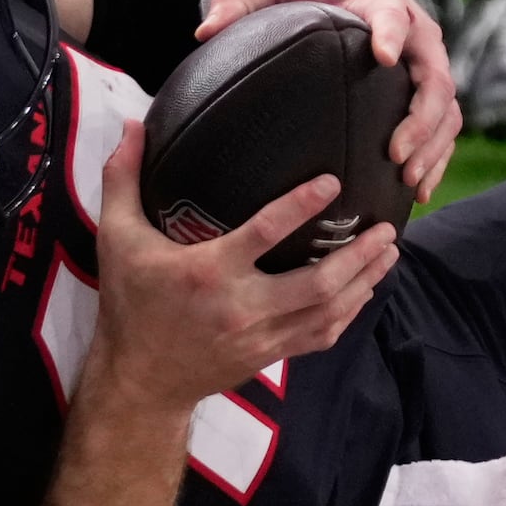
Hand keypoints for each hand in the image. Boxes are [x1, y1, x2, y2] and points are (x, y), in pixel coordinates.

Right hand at [84, 118, 399, 416]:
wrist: (138, 381)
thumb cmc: (129, 304)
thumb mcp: (116, 238)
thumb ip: (122, 179)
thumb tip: (132, 124)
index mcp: (208, 272)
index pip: (264, 233)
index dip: (301, 206)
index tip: (333, 182)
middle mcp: (241, 306)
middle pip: (317, 283)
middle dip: (359, 256)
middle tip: (386, 228)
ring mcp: (259, 337)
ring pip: (328, 312)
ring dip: (364, 282)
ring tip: (388, 252)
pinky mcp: (267, 357)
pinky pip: (320, 336)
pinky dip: (348, 313)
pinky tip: (364, 292)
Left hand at [199, 0, 460, 199]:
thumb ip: (240, 1)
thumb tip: (203, 32)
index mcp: (379, 3)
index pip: (390, 16)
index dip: (390, 34)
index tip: (382, 56)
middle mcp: (416, 33)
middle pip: (434, 76)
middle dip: (420, 118)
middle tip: (393, 153)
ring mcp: (428, 63)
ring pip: (446, 107)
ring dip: (431, 146)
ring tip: (407, 180)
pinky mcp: (430, 87)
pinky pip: (446, 126)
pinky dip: (437, 158)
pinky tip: (418, 192)